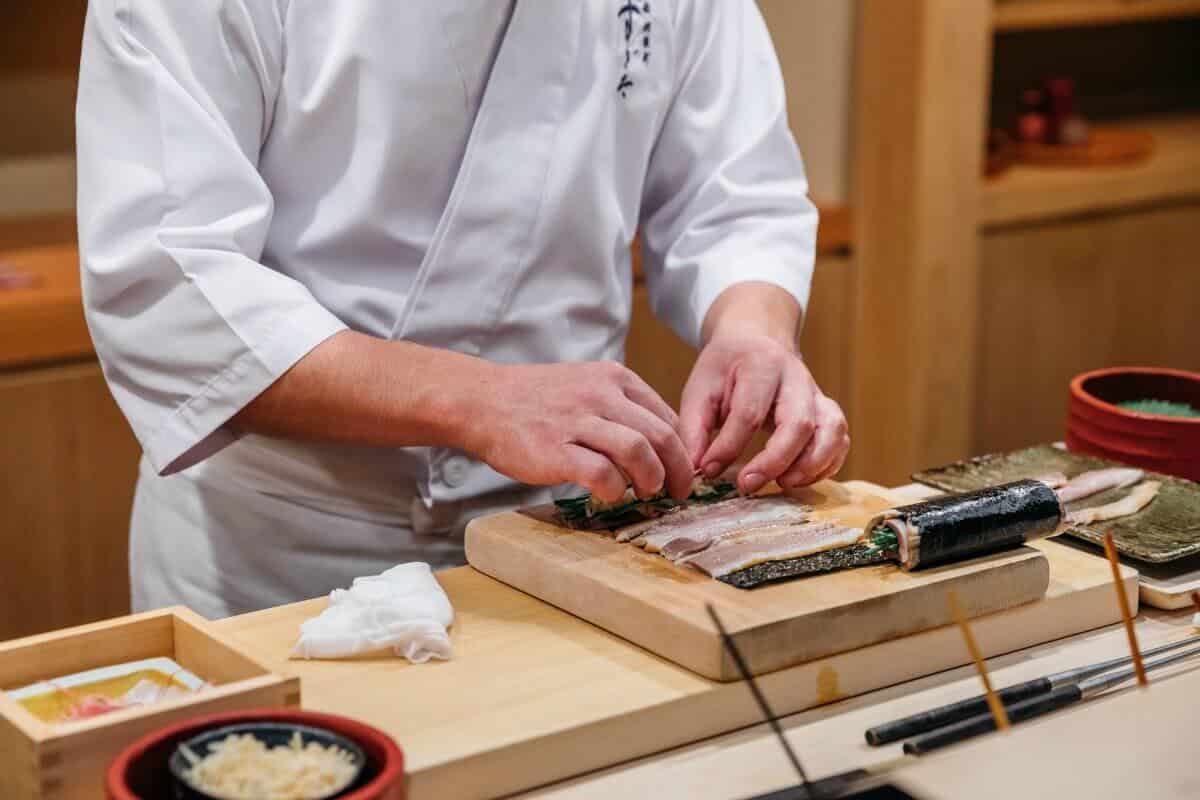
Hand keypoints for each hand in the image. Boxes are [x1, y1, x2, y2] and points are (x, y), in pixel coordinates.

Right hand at [464, 361, 694, 503]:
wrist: (482, 400)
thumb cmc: (536, 400)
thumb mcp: (585, 385)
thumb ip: (620, 406)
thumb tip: (659, 443)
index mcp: (614, 378)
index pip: (666, 415)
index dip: (682, 448)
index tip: (682, 469)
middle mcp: (601, 395)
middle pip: (662, 435)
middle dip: (679, 469)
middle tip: (679, 490)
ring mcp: (578, 421)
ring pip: (638, 451)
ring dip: (652, 479)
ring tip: (648, 492)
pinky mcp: (557, 450)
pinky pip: (602, 473)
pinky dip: (615, 489)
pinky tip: (611, 494)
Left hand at [679, 329, 848, 494]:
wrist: (755, 342)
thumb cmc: (725, 369)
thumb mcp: (700, 389)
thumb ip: (694, 429)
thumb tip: (696, 469)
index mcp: (761, 366)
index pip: (749, 413)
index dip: (729, 447)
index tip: (708, 470)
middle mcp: (797, 378)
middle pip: (798, 423)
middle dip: (774, 460)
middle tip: (747, 485)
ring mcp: (817, 395)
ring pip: (831, 431)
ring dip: (810, 465)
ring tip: (782, 483)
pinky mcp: (827, 411)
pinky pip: (840, 440)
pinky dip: (827, 464)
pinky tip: (799, 478)